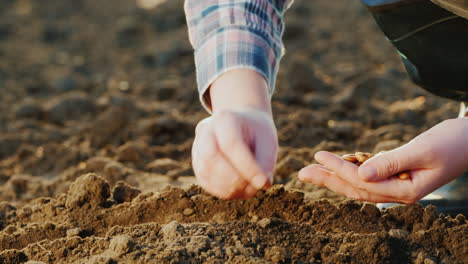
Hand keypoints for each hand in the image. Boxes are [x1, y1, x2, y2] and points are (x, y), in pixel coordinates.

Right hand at [192, 69, 277, 198]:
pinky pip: (204, 182)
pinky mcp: (197, 163)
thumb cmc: (257, 134)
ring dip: (228, 187)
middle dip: (233, 178)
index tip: (263, 182)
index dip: (247, 167)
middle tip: (254, 187)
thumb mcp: (268, 141)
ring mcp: (197, 147)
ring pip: (205, 172)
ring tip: (249, 189)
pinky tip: (239, 191)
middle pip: (210, 156)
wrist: (243, 126)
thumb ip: (266, 161)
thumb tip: (263, 184)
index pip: (231, 144)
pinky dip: (222, 191)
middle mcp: (206, 130)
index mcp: (225, 118)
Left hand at [298, 118, 467, 203]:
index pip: (363, 182)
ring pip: (359, 185)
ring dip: (335, 177)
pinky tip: (337, 166)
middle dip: (328, 180)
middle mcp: (400, 193)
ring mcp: (398, 187)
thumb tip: (360, 174)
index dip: (338, 169)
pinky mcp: (398, 177)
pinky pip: (368, 178)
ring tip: (312, 169)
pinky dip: (351, 171)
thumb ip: (391, 163)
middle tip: (302, 172)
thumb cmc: (452, 142)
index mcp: (406, 191)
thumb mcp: (422, 150)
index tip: (318, 156)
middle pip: (356, 189)